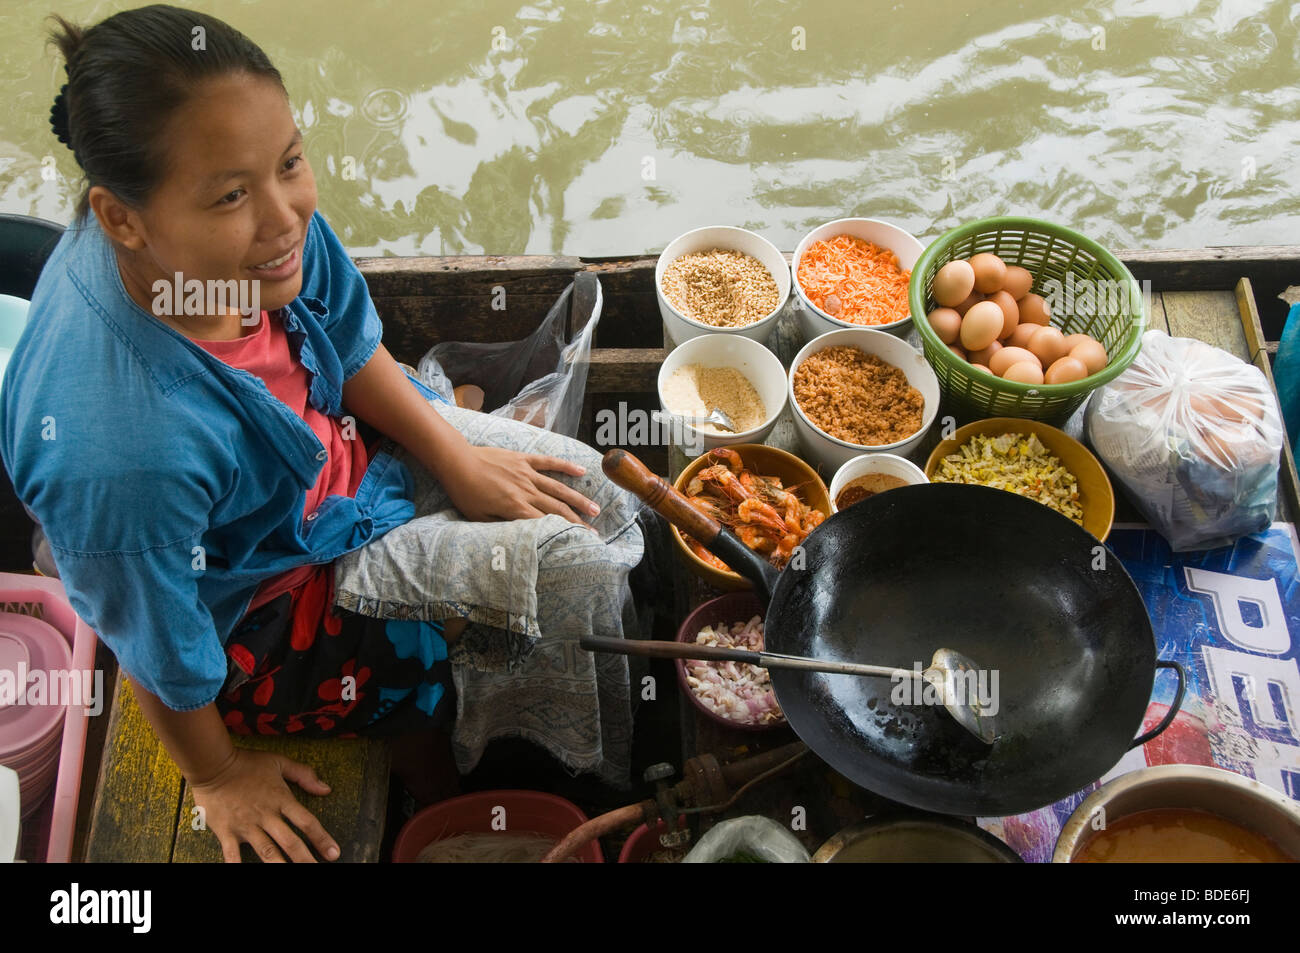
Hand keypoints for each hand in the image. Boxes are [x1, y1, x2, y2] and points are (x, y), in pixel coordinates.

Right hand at [190, 748, 339, 862]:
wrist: (213, 765)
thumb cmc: (247, 763)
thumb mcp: (279, 763)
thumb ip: (304, 775)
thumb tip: (326, 788)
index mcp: (281, 799)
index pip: (307, 822)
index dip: (322, 839)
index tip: (334, 853)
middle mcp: (266, 815)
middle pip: (291, 842)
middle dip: (306, 860)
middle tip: (318, 871)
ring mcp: (246, 826)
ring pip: (267, 852)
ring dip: (280, 867)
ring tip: (291, 878)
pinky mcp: (226, 833)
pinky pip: (232, 856)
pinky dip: (238, 868)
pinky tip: (244, 876)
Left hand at [440, 445, 600, 527]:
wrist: (457, 462)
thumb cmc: (465, 493)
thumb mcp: (479, 518)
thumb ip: (502, 526)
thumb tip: (520, 536)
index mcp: (515, 507)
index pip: (545, 524)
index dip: (564, 533)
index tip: (580, 541)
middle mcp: (525, 491)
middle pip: (557, 509)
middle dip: (577, 521)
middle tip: (594, 531)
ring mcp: (526, 473)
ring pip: (558, 488)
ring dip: (578, 499)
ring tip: (595, 508)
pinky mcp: (523, 459)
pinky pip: (548, 462)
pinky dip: (565, 466)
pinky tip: (581, 470)